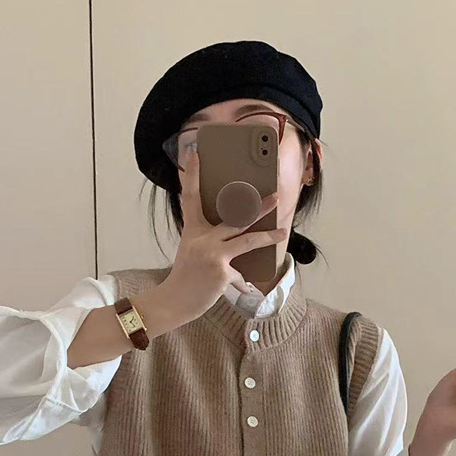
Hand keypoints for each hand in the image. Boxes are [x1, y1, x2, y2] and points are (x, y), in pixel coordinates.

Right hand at [159, 146, 285, 325]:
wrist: (173, 301)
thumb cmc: (186, 277)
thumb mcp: (192, 251)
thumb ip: (211, 241)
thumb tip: (237, 238)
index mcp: (192, 230)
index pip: (191, 197)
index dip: (192, 174)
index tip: (194, 154)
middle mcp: (202, 238)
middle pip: (235, 216)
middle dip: (258, 205)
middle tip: (276, 195)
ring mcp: (212, 254)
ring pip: (247, 240)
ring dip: (267, 236)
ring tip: (282, 232)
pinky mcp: (221, 272)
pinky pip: (240, 275)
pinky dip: (241, 283)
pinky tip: (241, 289)